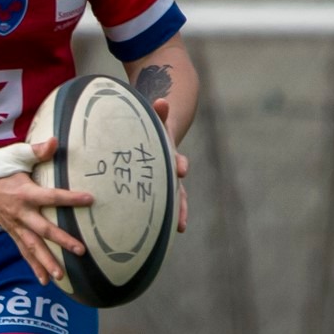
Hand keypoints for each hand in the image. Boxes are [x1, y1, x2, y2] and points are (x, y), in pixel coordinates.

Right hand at [0, 136, 93, 286]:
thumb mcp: (16, 154)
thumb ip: (37, 150)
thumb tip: (55, 141)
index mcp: (25, 193)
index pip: (52, 197)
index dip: (70, 198)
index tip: (89, 200)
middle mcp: (20, 213)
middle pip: (44, 230)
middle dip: (62, 241)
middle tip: (80, 251)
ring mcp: (15, 226)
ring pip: (32, 247)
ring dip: (46, 262)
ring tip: (61, 277)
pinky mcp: (12, 232)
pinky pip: (24, 251)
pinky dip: (34, 266)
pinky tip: (44, 280)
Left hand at [151, 99, 188, 232]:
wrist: (155, 135)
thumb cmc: (150, 129)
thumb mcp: (154, 120)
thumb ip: (158, 113)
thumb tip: (161, 101)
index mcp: (169, 154)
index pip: (177, 160)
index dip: (180, 164)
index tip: (181, 169)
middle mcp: (170, 171)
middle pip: (180, 189)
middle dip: (182, 204)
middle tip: (182, 219)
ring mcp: (165, 182)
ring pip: (174, 200)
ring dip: (178, 213)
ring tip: (180, 228)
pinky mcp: (156, 190)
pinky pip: (161, 205)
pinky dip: (162, 217)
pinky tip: (158, 232)